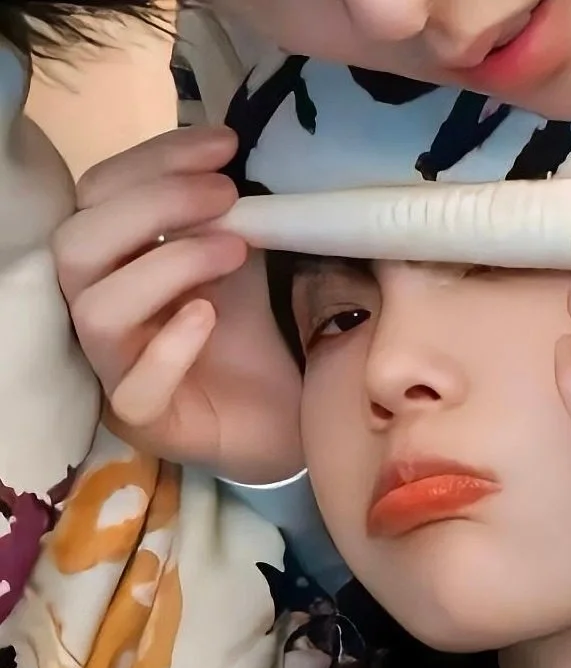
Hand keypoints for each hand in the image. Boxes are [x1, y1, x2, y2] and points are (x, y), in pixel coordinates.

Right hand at [53, 126, 303, 484]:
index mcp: (115, 260)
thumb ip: (223, 211)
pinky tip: (209, 317)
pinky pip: (133, 387)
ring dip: (168, 266)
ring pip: (98, 310)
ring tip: (235, 250)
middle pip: (77, 244)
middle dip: (153, 205)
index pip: (100, 194)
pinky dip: (170, 347)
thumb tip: (229, 148)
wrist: (293, 409)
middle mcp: (101, 308)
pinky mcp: (147, 419)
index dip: (155, 160)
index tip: (226, 145)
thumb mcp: (241, 257)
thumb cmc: (256, 330)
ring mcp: (116, 369)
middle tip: (228, 195)